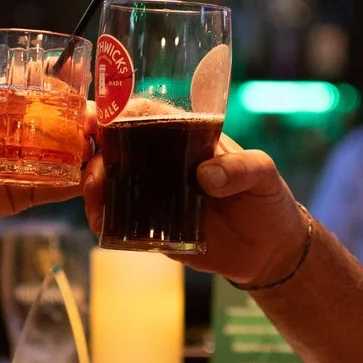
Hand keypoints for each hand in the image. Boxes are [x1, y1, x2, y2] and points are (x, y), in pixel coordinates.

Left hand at [0, 85, 82, 239]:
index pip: (31, 94)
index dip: (56, 87)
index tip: (74, 81)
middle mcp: (14, 136)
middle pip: (56, 122)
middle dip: (81, 118)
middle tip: (96, 116)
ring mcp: (21, 165)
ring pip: (62, 154)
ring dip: (84, 148)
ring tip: (98, 143)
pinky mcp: (22, 194)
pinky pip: (53, 189)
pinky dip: (73, 184)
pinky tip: (88, 178)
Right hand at [83, 129, 307, 285]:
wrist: (270, 251)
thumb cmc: (267, 200)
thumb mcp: (264, 174)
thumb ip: (242, 169)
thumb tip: (206, 176)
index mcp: (188, 139)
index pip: (148, 115)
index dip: (120, 111)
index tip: (100, 117)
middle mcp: (165, 164)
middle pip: (120, 147)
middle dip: (98, 149)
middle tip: (92, 160)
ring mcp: (156, 196)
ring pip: (113, 183)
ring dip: (95, 182)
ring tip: (94, 189)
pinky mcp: (153, 229)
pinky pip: (121, 221)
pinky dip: (104, 217)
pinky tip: (99, 218)